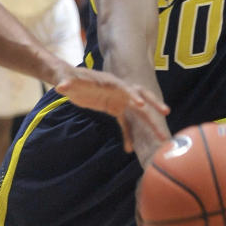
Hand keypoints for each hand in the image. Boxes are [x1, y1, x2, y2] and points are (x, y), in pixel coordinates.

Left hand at [54, 66, 168, 149]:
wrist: (66, 80)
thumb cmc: (67, 77)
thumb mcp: (65, 80)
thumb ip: (65, 83)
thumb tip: (60, 86)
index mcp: (110, 82)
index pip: (125, 88)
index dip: (133, 95)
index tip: (141, 105)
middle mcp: (119, 90)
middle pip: (141, 96)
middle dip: (154, 104)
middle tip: (166, 113)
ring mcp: (119, 100)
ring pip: (139, 113)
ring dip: (150, 125)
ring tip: (162, 139)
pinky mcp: (115, 108)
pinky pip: (126, 123)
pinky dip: (128, 135)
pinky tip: (129, 149)